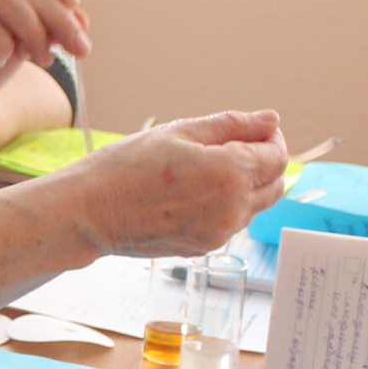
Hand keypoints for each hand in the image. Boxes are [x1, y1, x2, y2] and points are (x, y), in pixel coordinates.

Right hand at [0, 0, 91, 123]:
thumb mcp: (20, 43)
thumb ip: (46, 28)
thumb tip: (82, 21)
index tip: (74, 3)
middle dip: (60, 18)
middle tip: (81, 48)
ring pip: (8, 0)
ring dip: (36, 32)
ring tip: (44, 59)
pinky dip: (5, 47)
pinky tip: (0, 62)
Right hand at [43, 110, 287, 258]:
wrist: (90, 212)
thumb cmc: (126, 167)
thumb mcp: (179, 132)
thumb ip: (232, 125)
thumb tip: (270, 120)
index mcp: (230, 173)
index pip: (276, 156)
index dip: (272, 139)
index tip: (256, 130)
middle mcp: (232, 209)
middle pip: (275, 185)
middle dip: (267, 163)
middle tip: (239, 146)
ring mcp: (219, 233)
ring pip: (255, 206)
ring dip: (247, 185)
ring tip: (208, 168)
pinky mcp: (204, 247)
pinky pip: (231, 223)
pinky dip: (227, 205)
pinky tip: (195, 191)